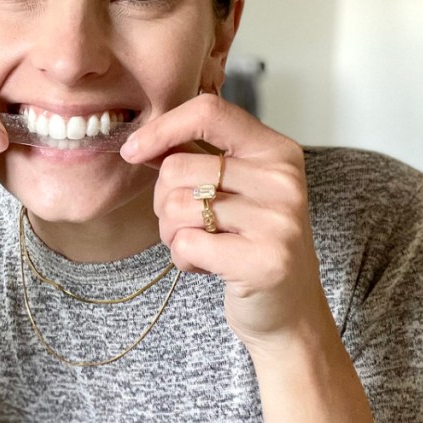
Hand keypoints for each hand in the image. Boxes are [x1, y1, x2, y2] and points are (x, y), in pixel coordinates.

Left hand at [120, 94, 331, 351]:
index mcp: (277, 151)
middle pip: (179, 167)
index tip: (133, 151)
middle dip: (162, 200)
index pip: (210, 111)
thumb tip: (141, 140)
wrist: (290, 311)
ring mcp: (278, 221)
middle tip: (185, 223)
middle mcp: (283, 180)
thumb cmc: (251, 242)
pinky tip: (205, 266)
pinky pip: (186, 244)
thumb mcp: (234, 190)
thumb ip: (195, 157)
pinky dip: (182, 258)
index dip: (162, 127)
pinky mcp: (264, 260)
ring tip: (200, 246)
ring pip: (177, 207)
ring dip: (171, 233)